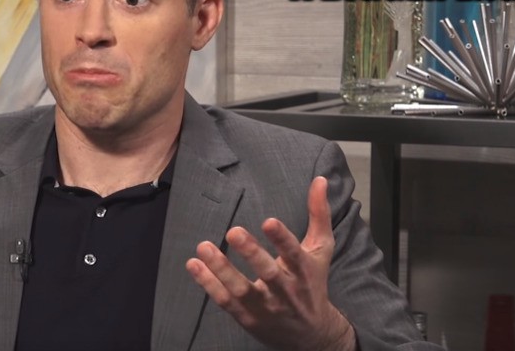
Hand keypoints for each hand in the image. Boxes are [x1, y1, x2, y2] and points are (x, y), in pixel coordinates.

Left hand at [185, 176, 355, 350]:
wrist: (312, 335)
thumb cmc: (313, 283)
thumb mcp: (320, 250)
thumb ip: (319, 214)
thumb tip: (320, 179)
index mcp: (303, 270)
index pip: (294, 253)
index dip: (282, 239)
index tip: (268, 221)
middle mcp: (286, 290)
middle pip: (268, 273)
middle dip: (251, 253)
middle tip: (234, 231)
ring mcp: (265, 306)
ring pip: (242, 289)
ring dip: (221, 269)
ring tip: (204, 247)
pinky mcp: (247, 317)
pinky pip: (225, 301)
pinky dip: (209, 284)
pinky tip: (194, 265)